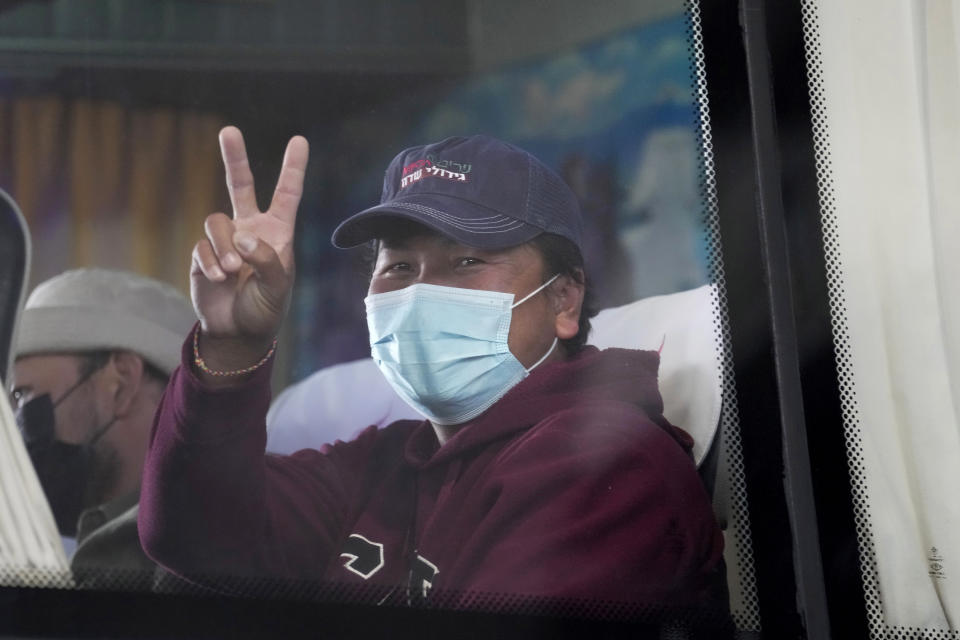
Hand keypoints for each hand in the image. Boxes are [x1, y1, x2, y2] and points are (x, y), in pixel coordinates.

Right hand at [190, 126, 308, 371]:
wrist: (237, 332)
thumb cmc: (266, 307)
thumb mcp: (277, 285)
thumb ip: (266, 259)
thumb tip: (242, 237)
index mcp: (277, 233)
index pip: (287, 194)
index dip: (293, 168)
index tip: (299, 140)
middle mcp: (250, 229)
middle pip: (240, 185)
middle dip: (234, 158)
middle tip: (228, 130)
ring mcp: (224, 240)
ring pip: (216, 222)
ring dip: (223, 246)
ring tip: (230, 270)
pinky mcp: (202, 253)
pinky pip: (202, 246)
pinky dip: (210, 261)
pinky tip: (219, 277)